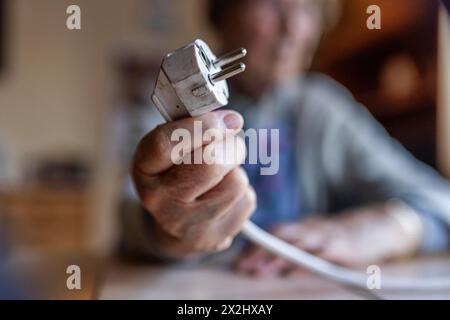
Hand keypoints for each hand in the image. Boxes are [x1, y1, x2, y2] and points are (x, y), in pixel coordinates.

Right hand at [133, 110, 255, 258]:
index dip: (201, 126)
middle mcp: (160, 201)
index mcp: (145, 169)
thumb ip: (194, 127)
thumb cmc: (177, 173)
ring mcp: (188, 224)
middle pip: (210, 162)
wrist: (177, 226)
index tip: (225, 119)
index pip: (165, 143)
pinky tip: (224, 196)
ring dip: (237, 170)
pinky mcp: (215, 238)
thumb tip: (233, 121)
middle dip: (230, 146)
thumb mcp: (173, 146)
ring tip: (222, 174)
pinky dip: (242, 192)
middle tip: (231, 142)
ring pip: (236, 181)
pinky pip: (246, 200)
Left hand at [236, 203, 422, 276]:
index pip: (274, 232)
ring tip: (259, 271)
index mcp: (302, 226)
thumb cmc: (340, 237)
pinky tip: (291, 273)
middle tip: (242, 266)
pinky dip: (304, 264)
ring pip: (296, 245)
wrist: (377, 227)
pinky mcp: (341, 247)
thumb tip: (263, 262)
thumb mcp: (316, 237)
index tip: (238, 259)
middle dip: (259, 251)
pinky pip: (320, 255)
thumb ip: (295, 245)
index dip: (255, 244)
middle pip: (280, 236)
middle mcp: (310, 228)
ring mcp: (325, 236)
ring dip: (276, 258)